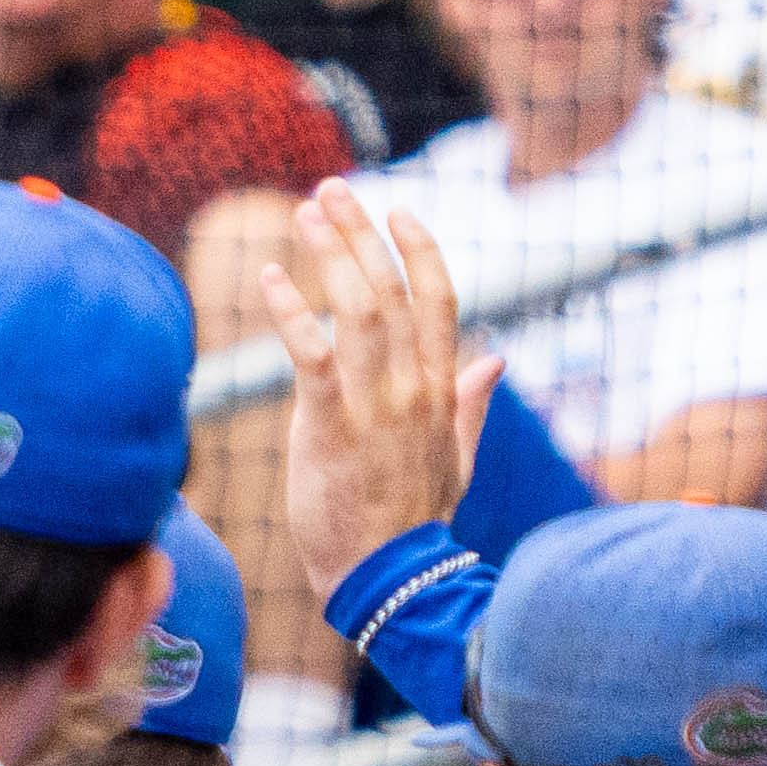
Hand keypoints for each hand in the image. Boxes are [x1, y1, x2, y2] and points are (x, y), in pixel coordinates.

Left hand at [272, 183, 494, 578]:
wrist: (387, 576)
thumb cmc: (415, 517)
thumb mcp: (457, 454)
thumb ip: (471, 401)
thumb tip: (495, 359)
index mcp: (442, 387)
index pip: (439, 299)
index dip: (420, 249)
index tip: (397, 210)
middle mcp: (413, 385)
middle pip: (393, 288)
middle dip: (363, 233)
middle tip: (333, 189)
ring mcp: (375, 404)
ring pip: (358, 309)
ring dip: (331, 255)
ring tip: (304, 213)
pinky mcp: (332, 428)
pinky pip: (311, 357)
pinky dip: (293, 313)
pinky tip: (271, 279)